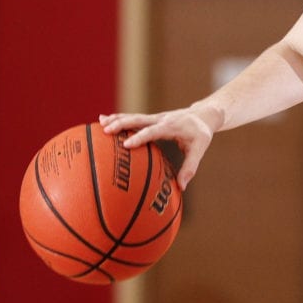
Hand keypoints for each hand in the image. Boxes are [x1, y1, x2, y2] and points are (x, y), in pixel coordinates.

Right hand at [98, 104, 220, 190]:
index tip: (126, 144)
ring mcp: (155, 117)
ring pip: (133, 116)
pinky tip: (103, 119)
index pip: (154, 131)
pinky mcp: (151, 118)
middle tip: (106, 131)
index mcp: (171, 126)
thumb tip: (181, 187)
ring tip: (100, 123)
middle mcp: (161, 119)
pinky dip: (119, 118)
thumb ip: (190, 167)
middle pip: (139, 119)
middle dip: (122, 124)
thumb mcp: (199, 149)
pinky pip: (133, 118)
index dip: (140, 137)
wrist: (203, 115)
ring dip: (117, 119)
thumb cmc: (200, 133)